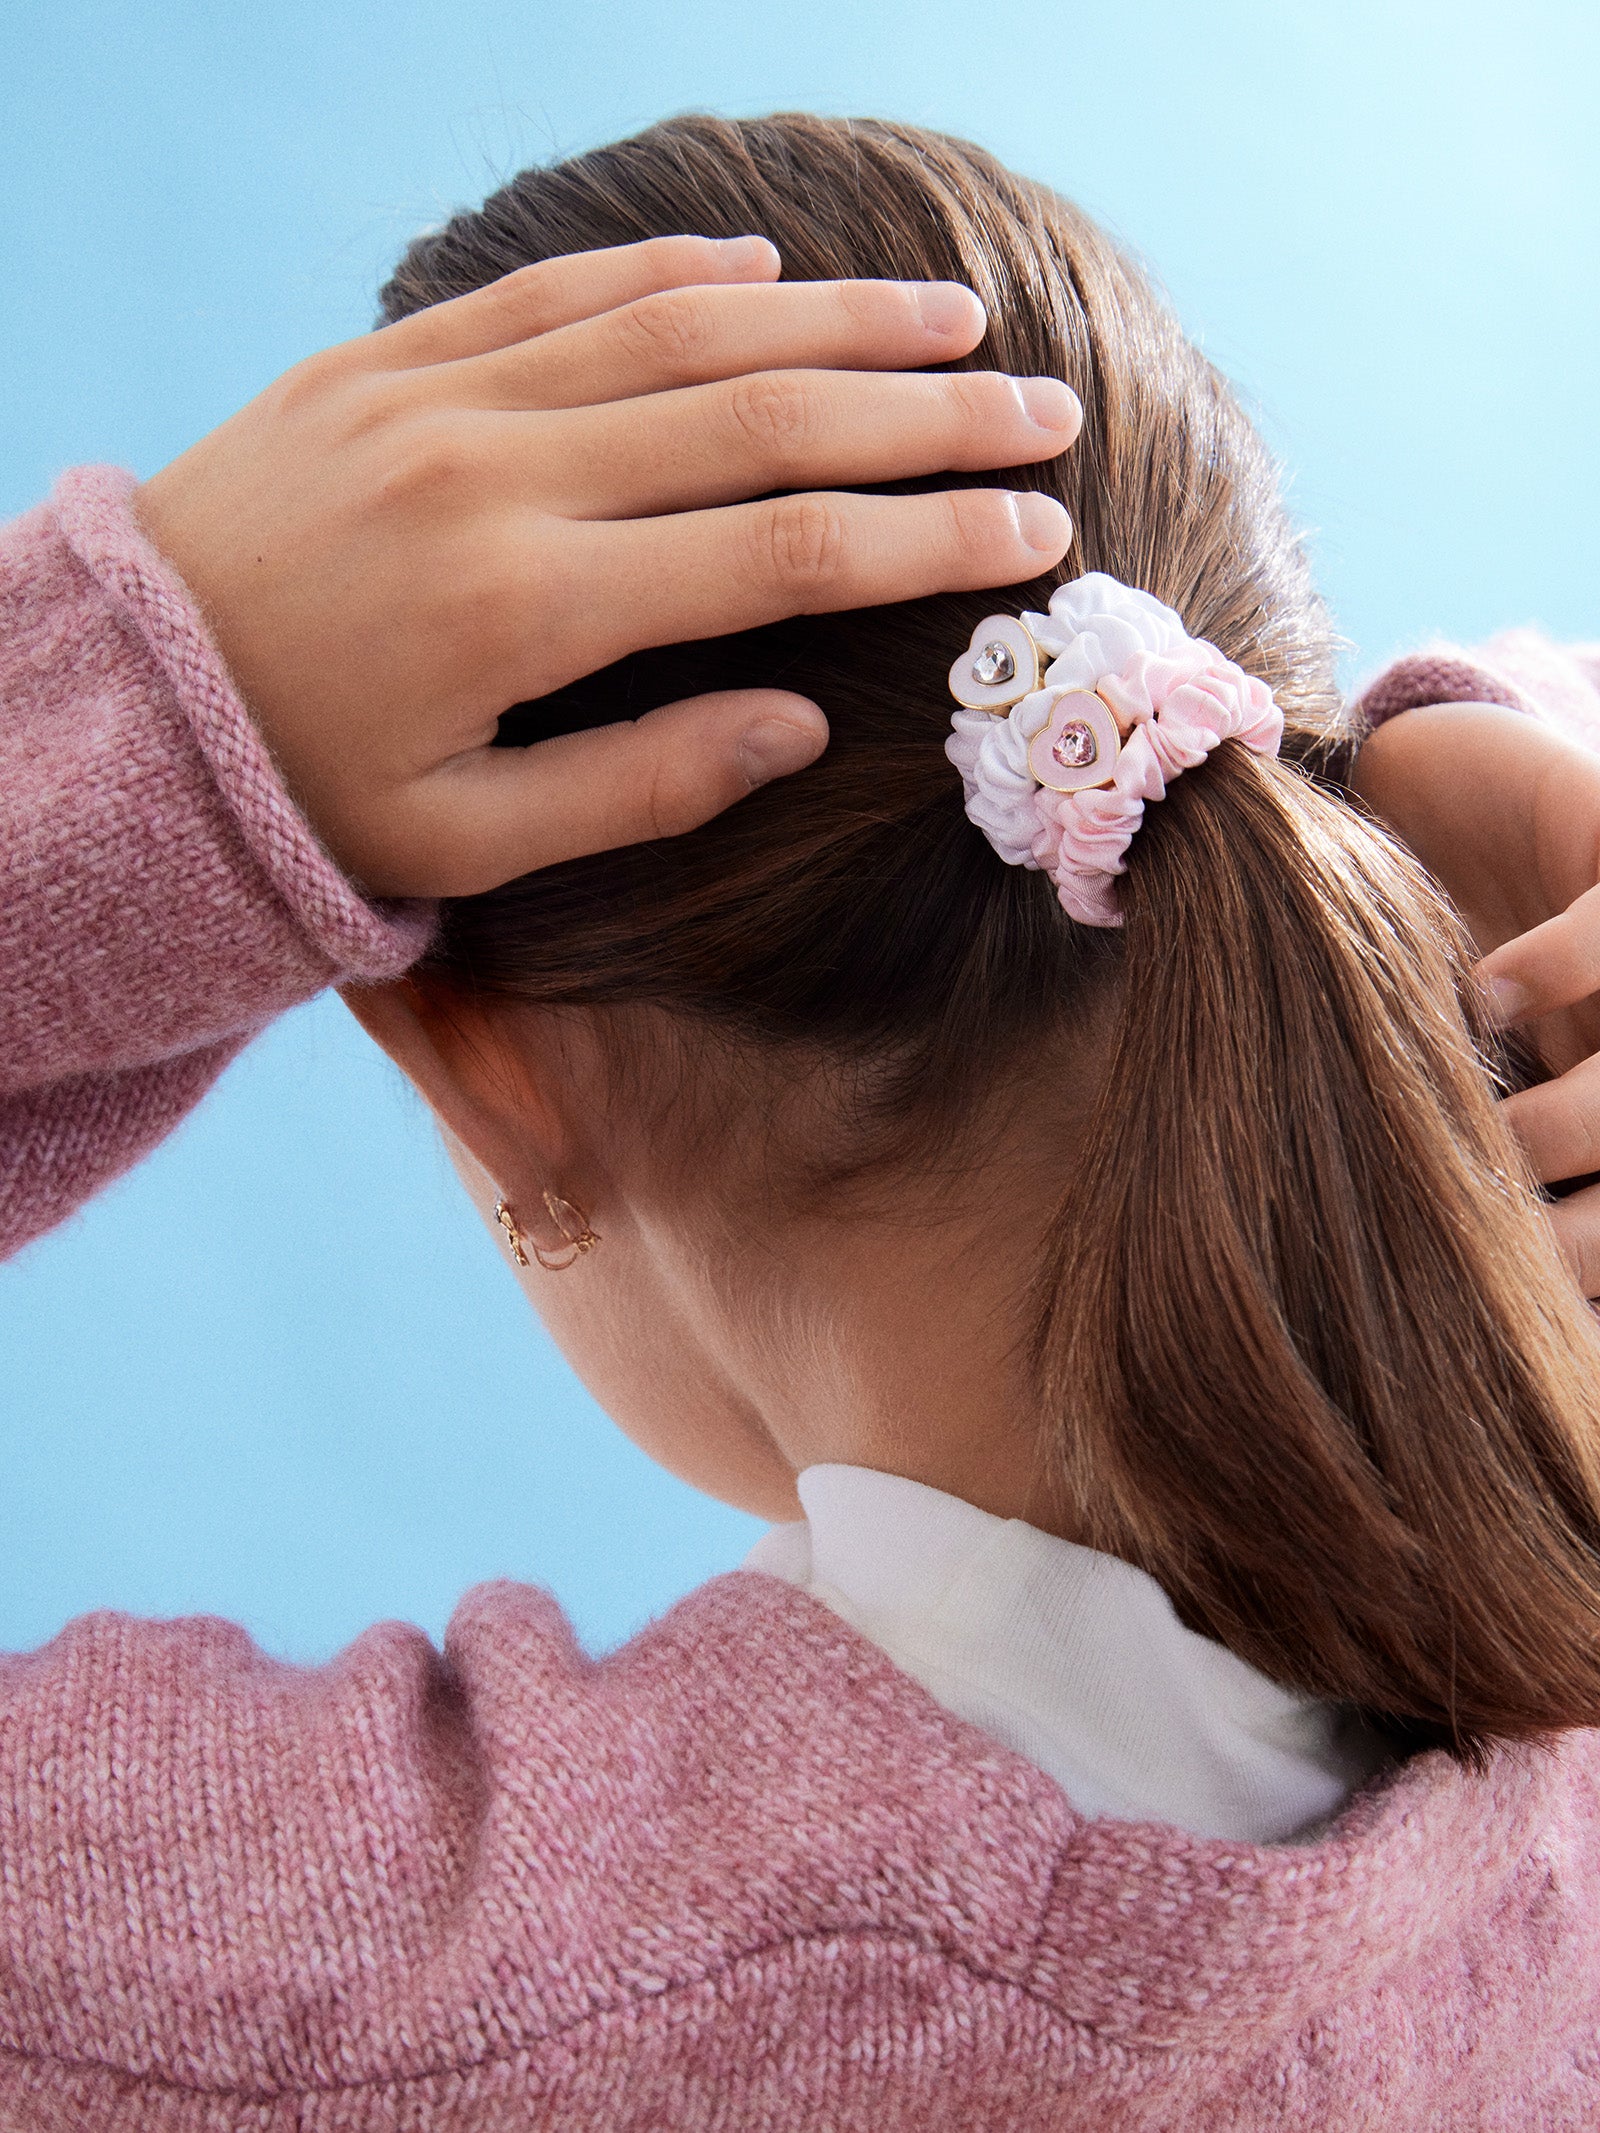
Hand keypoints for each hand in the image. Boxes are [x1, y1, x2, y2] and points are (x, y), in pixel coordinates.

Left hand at [134, 235, 1078, 897]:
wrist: (118, 704)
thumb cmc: (302, 799)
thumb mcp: (467, 847)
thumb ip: (641, 786)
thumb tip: (797, 723)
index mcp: (530, 608)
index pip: (785, 553)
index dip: (928, 539)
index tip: (1038, 532)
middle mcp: (499, 476)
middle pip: (762, 420)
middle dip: (923, 416)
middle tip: (1042, 411)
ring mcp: (438, 401)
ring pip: (676, 333)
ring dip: (829, 322)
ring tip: (949, 323)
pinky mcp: (385, 363)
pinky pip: (554, 293)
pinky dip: (668, 274)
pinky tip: (765, 274)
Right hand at [1353, 701, 1599, 1290]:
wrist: (1399, 776)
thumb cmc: (1384, 948)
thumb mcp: (1400, 1066)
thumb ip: (1410, 1153)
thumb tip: (1362, 1297)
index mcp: (1595, 1097)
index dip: (1580, 1266)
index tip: (1510, 1310)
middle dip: (1596, 1228)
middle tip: (1512, 1253)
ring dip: (1582, 1116)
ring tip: (1493, 1136)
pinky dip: (1565, 967)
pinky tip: (1487, 989)